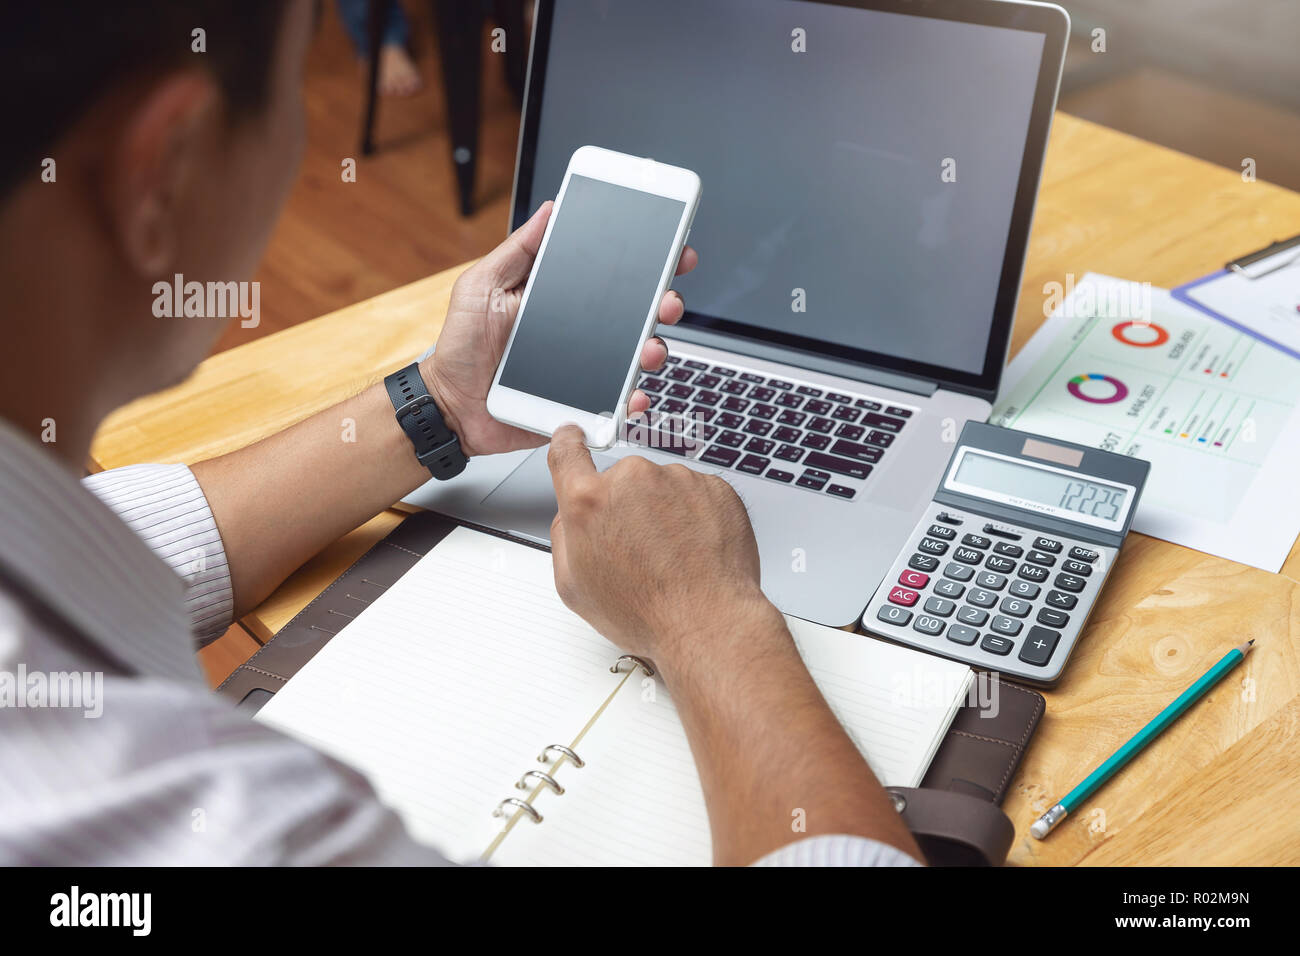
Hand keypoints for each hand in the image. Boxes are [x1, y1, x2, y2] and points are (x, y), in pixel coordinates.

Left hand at [421, 202, 698, 457]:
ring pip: (635, 358)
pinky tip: (630, 394)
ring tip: (647, 349)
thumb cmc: (461, 346)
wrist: (448, 405)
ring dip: (652, 350)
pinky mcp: (581, 406)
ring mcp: (586, 369)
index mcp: (563, 299)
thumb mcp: (482, 285)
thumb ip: (518, 250)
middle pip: (637, 315)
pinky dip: (629, 400)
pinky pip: (615, 404)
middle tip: (666, 299)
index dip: (647, 261)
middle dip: (663, 302)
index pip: (614, 276)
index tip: (673, 247)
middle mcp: (583, 333)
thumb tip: (550, 209)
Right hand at [546, 425, 783, 673]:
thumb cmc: (648, 611)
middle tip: (639, 550)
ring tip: (673, 557)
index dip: (568, 443)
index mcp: (590, 500)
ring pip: (662, 488)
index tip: (572, 438)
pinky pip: (697, 494)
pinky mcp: (714, 486)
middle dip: (626, 507)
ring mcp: (678, 479)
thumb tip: (571, 517)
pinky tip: (695, 550)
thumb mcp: (574, 586)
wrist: (709, 621)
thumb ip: (563, 537)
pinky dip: (696, 516)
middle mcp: (633, 479)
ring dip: (664, 513)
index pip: (567, 450)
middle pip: (621, 480)